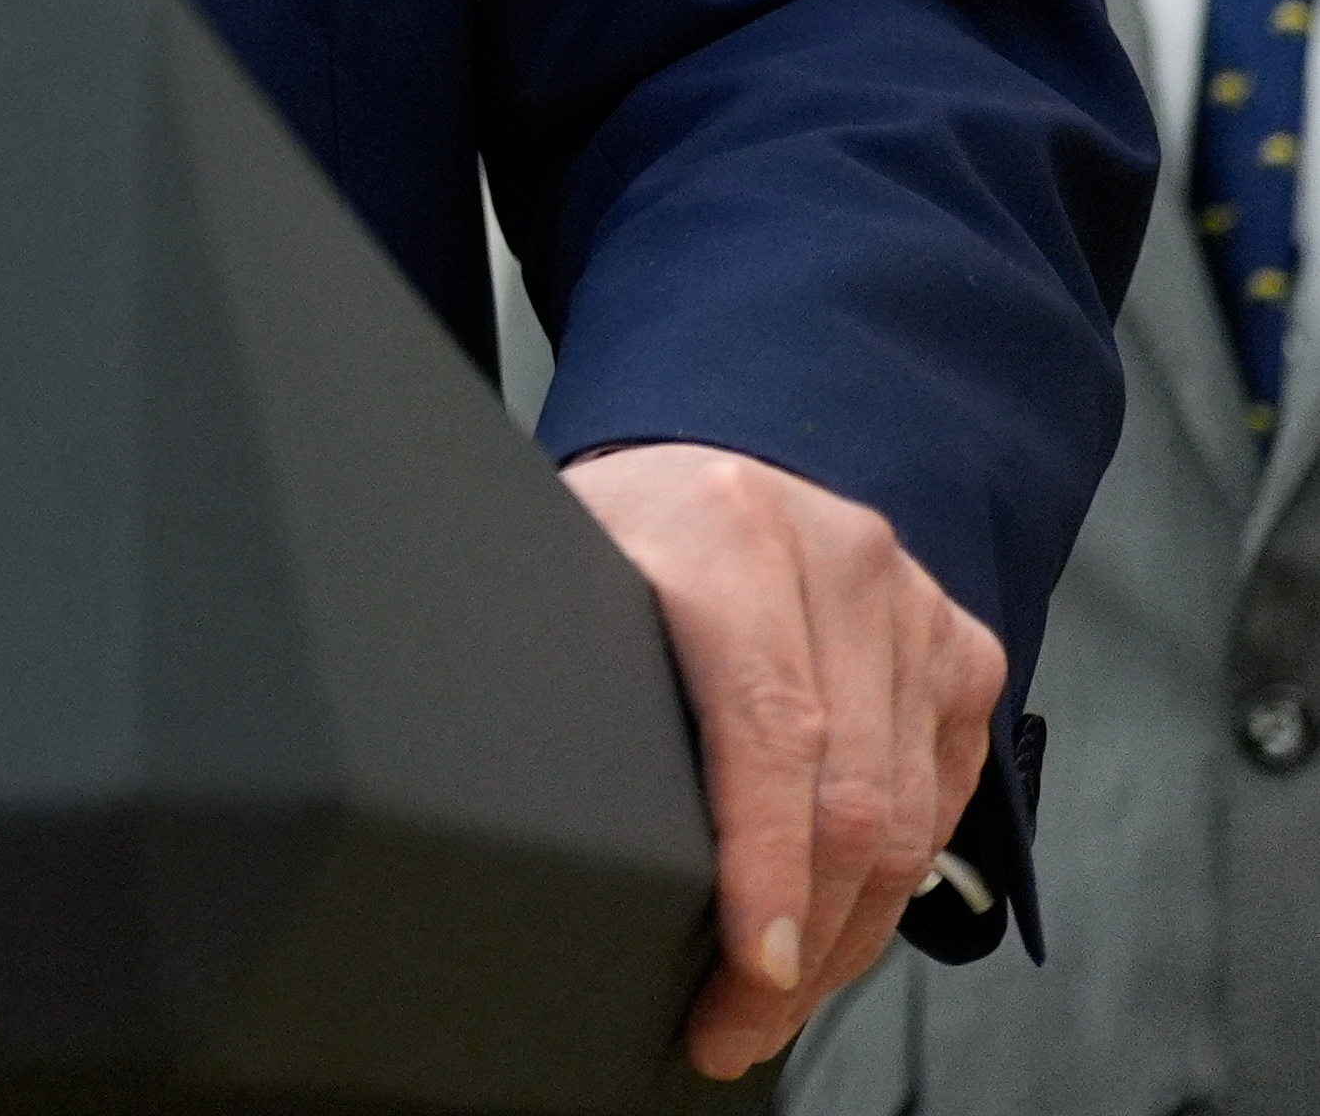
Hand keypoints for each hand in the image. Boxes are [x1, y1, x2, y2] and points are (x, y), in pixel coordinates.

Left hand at [564, 441, 1003, 1079]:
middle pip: (851, 798)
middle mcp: (840, 560)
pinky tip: (836, 923)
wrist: (703, 470)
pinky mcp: (962, 649)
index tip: (751, 967)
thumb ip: (569, 665)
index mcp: (727, 531)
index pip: (768, 729)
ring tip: (775, 999)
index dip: (764, 866)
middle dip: (798, 943)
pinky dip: (896, 881)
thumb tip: (533, 808)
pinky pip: (945, 799)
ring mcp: (913, 605)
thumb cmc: (625, 533)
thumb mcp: (569, 570)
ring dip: (846, 933)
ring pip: (909, 820)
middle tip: (735, 1025)